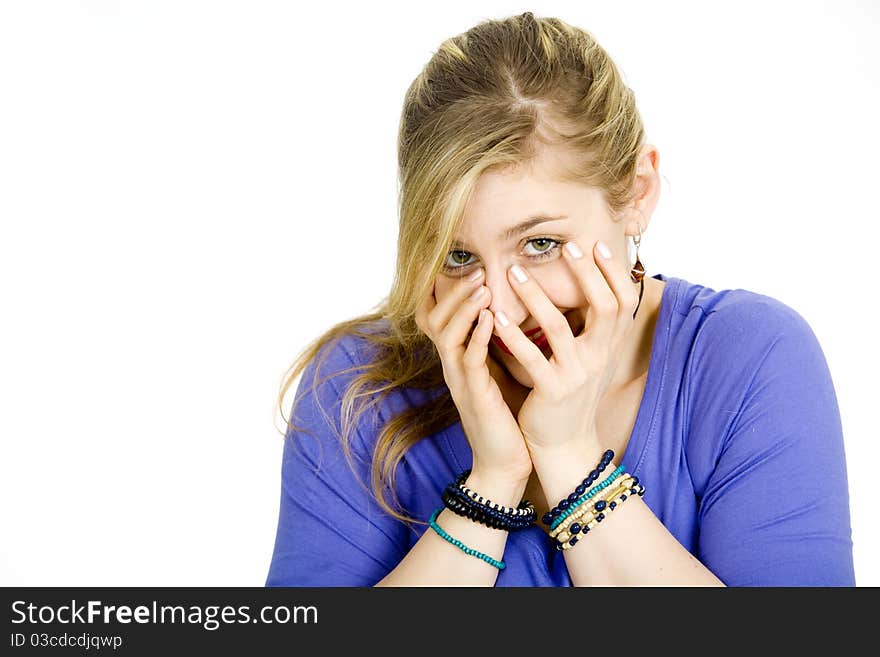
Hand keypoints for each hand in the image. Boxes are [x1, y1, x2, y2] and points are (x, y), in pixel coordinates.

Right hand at [415, 269, 532, 482]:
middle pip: (434, 318)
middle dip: (453, 291)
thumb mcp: (500, 371)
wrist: (506, 464)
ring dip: (464, 308)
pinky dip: (478, 336)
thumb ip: (498, 341)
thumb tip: (511, 307)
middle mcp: (452, 366)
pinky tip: (492, 318)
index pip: (435, 315)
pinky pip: (470, 361)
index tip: (457, 261)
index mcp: (458, 358)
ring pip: (448, 335)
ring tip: (482, 286)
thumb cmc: (508, 415)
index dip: (439, 289)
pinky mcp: (474, 396)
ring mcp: (460, 381)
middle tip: (476, 269)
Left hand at [493, 240, 639, 451]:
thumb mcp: (590, 358)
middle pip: (604, 308)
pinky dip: (512, 334)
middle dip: (586, 275)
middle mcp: (600, 358)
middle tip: (566, 249)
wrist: (563, 444)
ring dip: (536, 296)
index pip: (624, 302)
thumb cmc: (571, 393)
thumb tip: (591, 284)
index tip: (597, 245)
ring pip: (559, 327)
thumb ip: (591, 327)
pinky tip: (496, 315)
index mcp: (610, 347)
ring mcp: (577, 375)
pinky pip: (531, 357)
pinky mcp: (552, 391)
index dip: (614, 273)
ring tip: (514, 272)